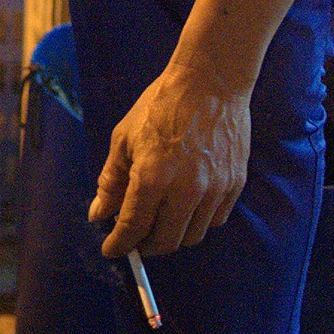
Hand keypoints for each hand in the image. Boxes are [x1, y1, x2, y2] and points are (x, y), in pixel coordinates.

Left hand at [91, 64, 252, 257]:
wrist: (210, 83)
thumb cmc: (161, 106)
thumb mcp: (124, 139)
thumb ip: (112, 181)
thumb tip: (99, 214)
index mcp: (154, 177)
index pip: (133, 227)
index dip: (119, 244)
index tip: (112, 250)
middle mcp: (187, 189)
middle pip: (166, 242)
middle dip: (145, 247)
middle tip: (134, 239)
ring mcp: (215, 189)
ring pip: (192, 236)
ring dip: (172, 236)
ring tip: (158, 221)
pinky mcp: (234, 184)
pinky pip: (215, 220)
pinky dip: (196, 222)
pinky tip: (184, 207)